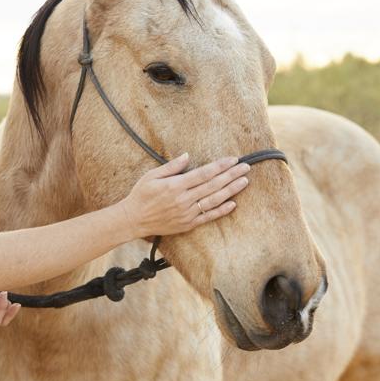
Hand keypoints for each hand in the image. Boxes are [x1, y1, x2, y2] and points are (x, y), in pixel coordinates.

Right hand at [118, 153, 250, 238]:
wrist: (133, 220)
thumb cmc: (141, 195)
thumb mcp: (152, 175)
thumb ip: (172, 166)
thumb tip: (187, 156)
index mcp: (175, 185)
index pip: (203, 173)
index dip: (220, 166)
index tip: (233, 159)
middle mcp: (184, 199)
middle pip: (213, 185)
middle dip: (231, 175)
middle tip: (246, 167)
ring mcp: (187, 213)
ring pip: (214, 200)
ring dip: (231, 190)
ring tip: (244, 181)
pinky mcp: (188, 224)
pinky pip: (208, 217)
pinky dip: (221, 210)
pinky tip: (233, 203)